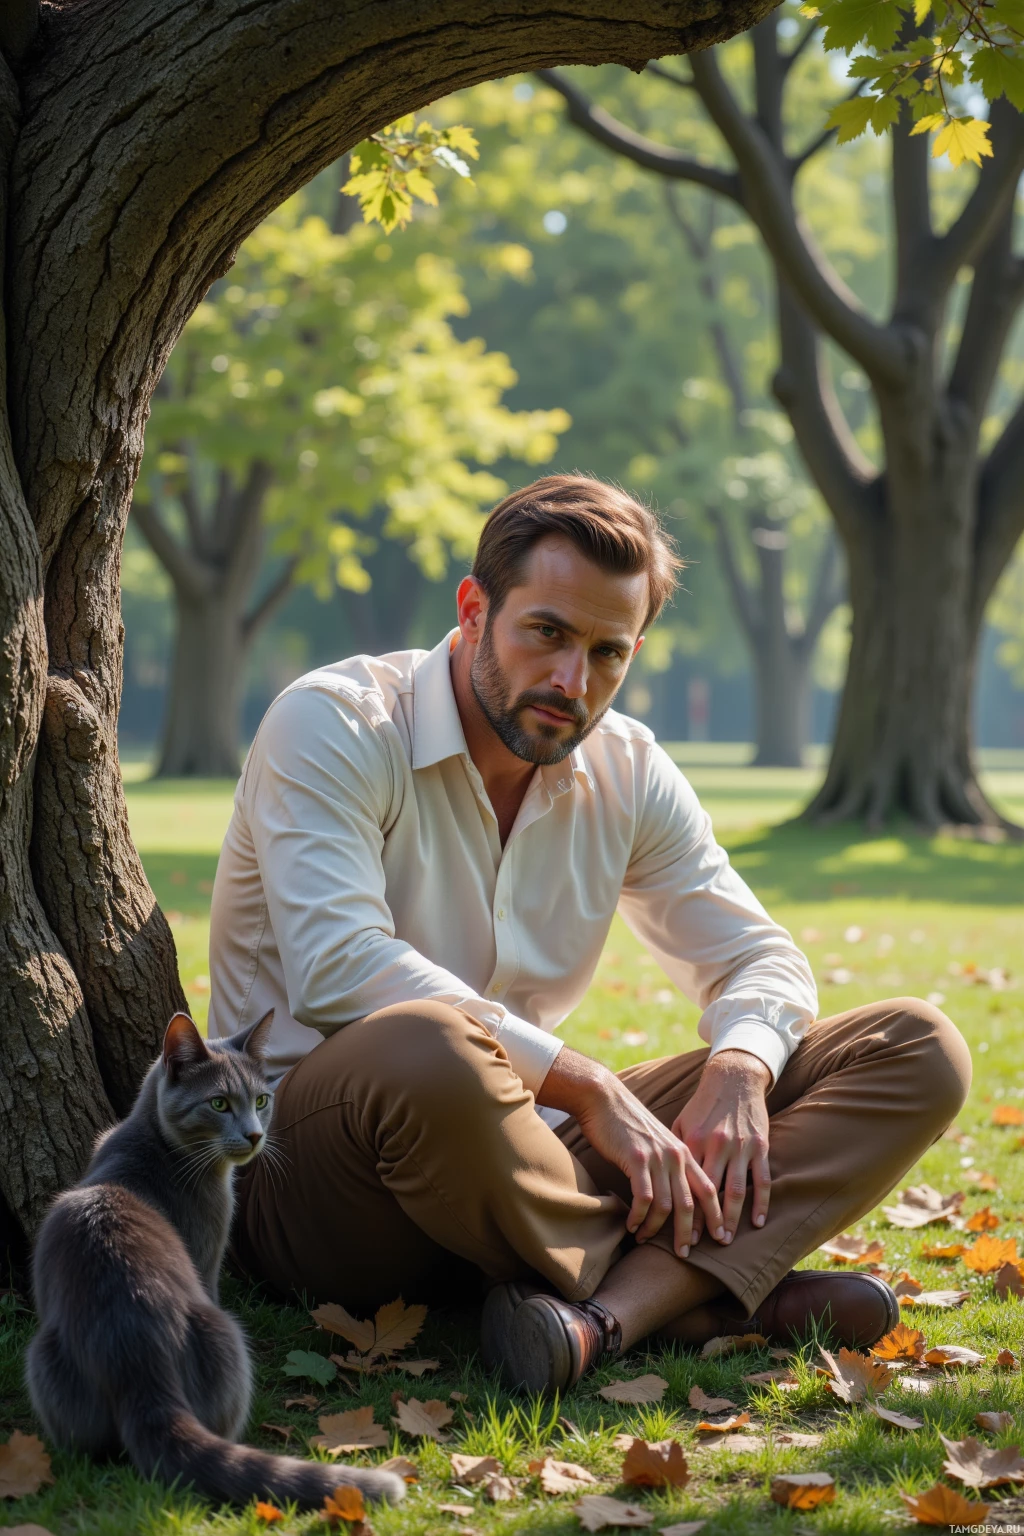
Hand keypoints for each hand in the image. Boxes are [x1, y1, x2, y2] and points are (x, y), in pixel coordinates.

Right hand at [572, 1074, 723, 1257]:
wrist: (604, 1098)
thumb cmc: (627, 1122)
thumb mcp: (657, 1141)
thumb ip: (669, 1162)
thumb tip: (674, 1191)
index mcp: (684, 1152)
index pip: (709, 1189)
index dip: (716, 1215)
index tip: (720, 1237)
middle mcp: (676, 1156)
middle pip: (692, 1203)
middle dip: (690, 1232)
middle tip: (685, 1254)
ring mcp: (657, 1157)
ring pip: (667, 1205)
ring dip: (656, 1228)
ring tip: (645, 1240)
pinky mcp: (636, 1159)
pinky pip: (644, 1198)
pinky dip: (639, 1217)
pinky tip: (632, 1225)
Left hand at [672, 1050, 770, 1245]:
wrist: (734, 1077)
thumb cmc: (704, 1104)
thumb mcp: (682, 1122)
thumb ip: (673, 1150)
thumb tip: (657, 1180)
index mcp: (693, 1141)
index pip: (685, 1184)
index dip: (679, 1212)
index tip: (674, 1233)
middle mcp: (716, 1145)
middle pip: (709, 1193)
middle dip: (702, 1223)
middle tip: (696, 1247)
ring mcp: (740, 1146)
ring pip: (736, 1190)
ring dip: (731, 1219)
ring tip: (725, 1241)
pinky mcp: (760, 1145)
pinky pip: (761, 1179)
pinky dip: (760, 1202)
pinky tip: (757, 1222)